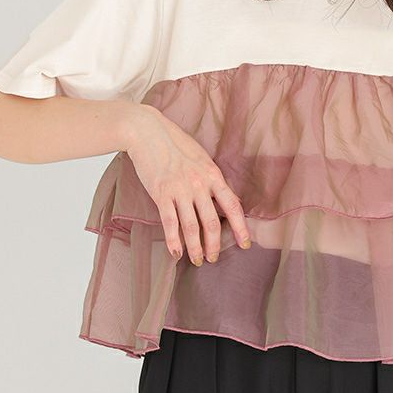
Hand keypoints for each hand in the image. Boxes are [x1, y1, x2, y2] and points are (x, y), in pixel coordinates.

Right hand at [125, 104, 251, 264]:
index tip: (246, 244)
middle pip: (212, 222)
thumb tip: (227, 199)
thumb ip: (213, 179)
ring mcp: (180, 189)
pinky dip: (174, 241)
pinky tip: (176, 253)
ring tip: (198, 260)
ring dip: (196, 247)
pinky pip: (170, 222)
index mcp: (213, 175)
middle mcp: (200, 184)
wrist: (147, 131)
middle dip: (214, 244)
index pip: (233, 206)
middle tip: (213, 258)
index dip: (241, 227)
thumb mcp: (202, 158)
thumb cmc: (175, 143)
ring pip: (192, 226)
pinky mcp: (161, 193)